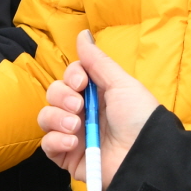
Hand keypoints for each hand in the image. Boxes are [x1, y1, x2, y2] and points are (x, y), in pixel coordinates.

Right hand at [36, 30, 159, 189]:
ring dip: (56, 118)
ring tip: (76, 126)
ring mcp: (73, 134)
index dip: (70, 77)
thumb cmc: (138, 117)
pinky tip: (73, 142)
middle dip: (61, 97)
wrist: (145, 154)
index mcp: (95, 94)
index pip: (68, 77)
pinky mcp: (68, 156)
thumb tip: (83, 34)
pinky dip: (55, 140)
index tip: (81, 83)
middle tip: (78, 106)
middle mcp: (82, 113)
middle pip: (53, 94)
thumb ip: (97, 61)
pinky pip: (47, 145)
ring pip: (45, 118)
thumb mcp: (121, 84)